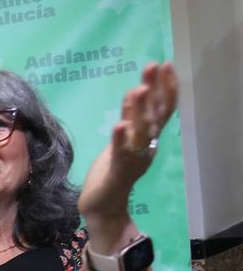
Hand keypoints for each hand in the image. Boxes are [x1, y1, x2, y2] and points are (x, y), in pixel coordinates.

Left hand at [79, 62, 176, 223]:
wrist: (104, 205)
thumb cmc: (113, 170)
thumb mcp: (124, 138)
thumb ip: (132, 117)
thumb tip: (138, 90)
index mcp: (149, 137)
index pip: (162, 109)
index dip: (165, 87)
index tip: (164, 64)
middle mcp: (146, 146)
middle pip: (154, 115)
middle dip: (154, 90)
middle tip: (153, 66)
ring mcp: (133, 158)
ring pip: (140, 132)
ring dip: (139, 110)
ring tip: (138, 89)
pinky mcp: (117, 170)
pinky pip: (120, 153)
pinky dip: (120, 139)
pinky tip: (119, 125)